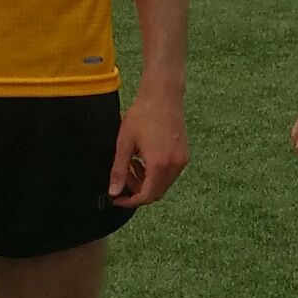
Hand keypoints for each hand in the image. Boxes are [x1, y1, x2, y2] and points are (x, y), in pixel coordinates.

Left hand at [108, 85, 188, 206]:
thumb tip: (114, 192)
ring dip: (146, 182)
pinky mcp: (184, 154)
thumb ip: (119, 170)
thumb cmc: (142, 114)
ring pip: (163, 184)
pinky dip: (156, 173)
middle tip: (123, 178)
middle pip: (157, 193)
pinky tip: (144, 158)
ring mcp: (182, 160)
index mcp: (159, 164)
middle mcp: (175, 165)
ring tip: (132, 163)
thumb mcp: (124, 143)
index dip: (130, 201)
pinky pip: (169, 174)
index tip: (117, 198)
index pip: (147, 196)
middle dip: (138, 191)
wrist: (163, 95)